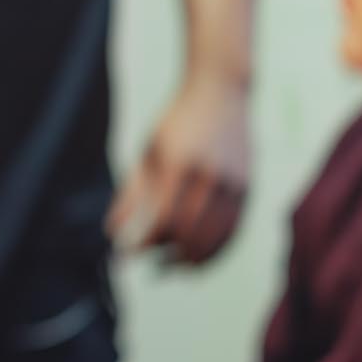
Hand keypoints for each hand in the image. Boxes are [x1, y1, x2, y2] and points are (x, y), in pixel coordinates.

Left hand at [107, 68, 250, 265]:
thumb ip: (131, 194)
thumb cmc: (176, 123)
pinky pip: (234, 229)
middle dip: (170, 259)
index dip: (146, 244)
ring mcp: (234, 182)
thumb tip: (112, 232)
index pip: (163, 219)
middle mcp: (210, 176)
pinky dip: (218, 249)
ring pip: (216, 237)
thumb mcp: (147, 152)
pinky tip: (200, 257)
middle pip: (191, 234)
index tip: (128, 257)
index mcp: (179, 164)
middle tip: (153, 270)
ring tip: (175, 269)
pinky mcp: (249, 187)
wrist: (221, 92)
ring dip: (194, 260)